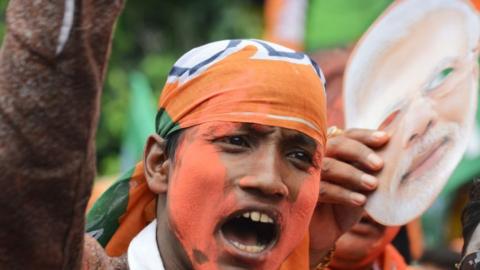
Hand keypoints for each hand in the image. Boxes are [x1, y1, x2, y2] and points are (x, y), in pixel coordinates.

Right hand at [308, 129, 388, 267]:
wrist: (327, 230)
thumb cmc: (346, 202)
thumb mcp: (362, 183)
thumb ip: (372, 167)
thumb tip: (398, 150)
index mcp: (332, 149)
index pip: (348, 135)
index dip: (365, 136)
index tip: (385, 139)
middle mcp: (317, 157)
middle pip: (336, 144)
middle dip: (360, 152)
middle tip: (379, 164)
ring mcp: (308, 174)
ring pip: (329, 166)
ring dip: (353, 174)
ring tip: (373, 185)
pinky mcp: (303, 193)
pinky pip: (323, 189)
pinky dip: (344, 193)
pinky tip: (361, 201)